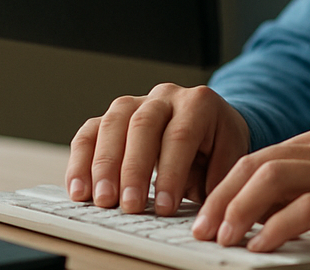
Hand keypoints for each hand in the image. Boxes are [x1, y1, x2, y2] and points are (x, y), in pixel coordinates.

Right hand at [65, 83, 250, 215]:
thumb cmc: (217, 143)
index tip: (164, 207)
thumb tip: (205, 213)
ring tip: (101, 200)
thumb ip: (217, 179)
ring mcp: (135, 102)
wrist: (209, 122)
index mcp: (198, 103)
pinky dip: (80, 161)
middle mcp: (164, 97)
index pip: (180, 136)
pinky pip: (90, 132)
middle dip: (134, 170)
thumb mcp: (230, 156)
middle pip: (143, 126)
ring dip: (103, 166)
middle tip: (130, 206)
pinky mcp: (111, 117)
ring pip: (112, 124)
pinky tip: (79, 189)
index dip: (171, 173)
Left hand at [191, 125, 309, 256]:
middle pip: (256, 163)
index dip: (225, 186)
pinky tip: (261, 247)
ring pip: (273, 178)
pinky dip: (276, 227)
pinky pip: (307, 208)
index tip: (205, 216)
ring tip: (223, 240)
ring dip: (239, 210)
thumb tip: (264, 216)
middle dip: (221, 198)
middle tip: (202, 231)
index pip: (259, 156)